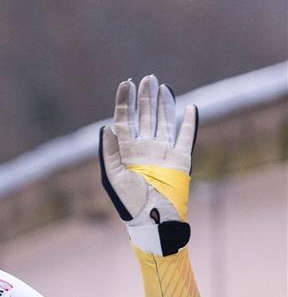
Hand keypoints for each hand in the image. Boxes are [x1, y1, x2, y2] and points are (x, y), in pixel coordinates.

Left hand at [99, 74, 198, 255]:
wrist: (152, 218)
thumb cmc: (128, 201)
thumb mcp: (112, 176)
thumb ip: (108, 151)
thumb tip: (105, 126)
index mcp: (125, 150)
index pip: (124, 120)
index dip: (125, 102)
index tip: (126, 83)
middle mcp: (144, 147)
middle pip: (145, 116)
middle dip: (145, 98)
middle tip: (147, 78)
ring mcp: (162, 151)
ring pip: (164, 121)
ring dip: (164, 104)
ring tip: (161, 86)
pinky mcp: (180, 159)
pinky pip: (186, 137)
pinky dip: (189, 122)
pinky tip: (190, 107)